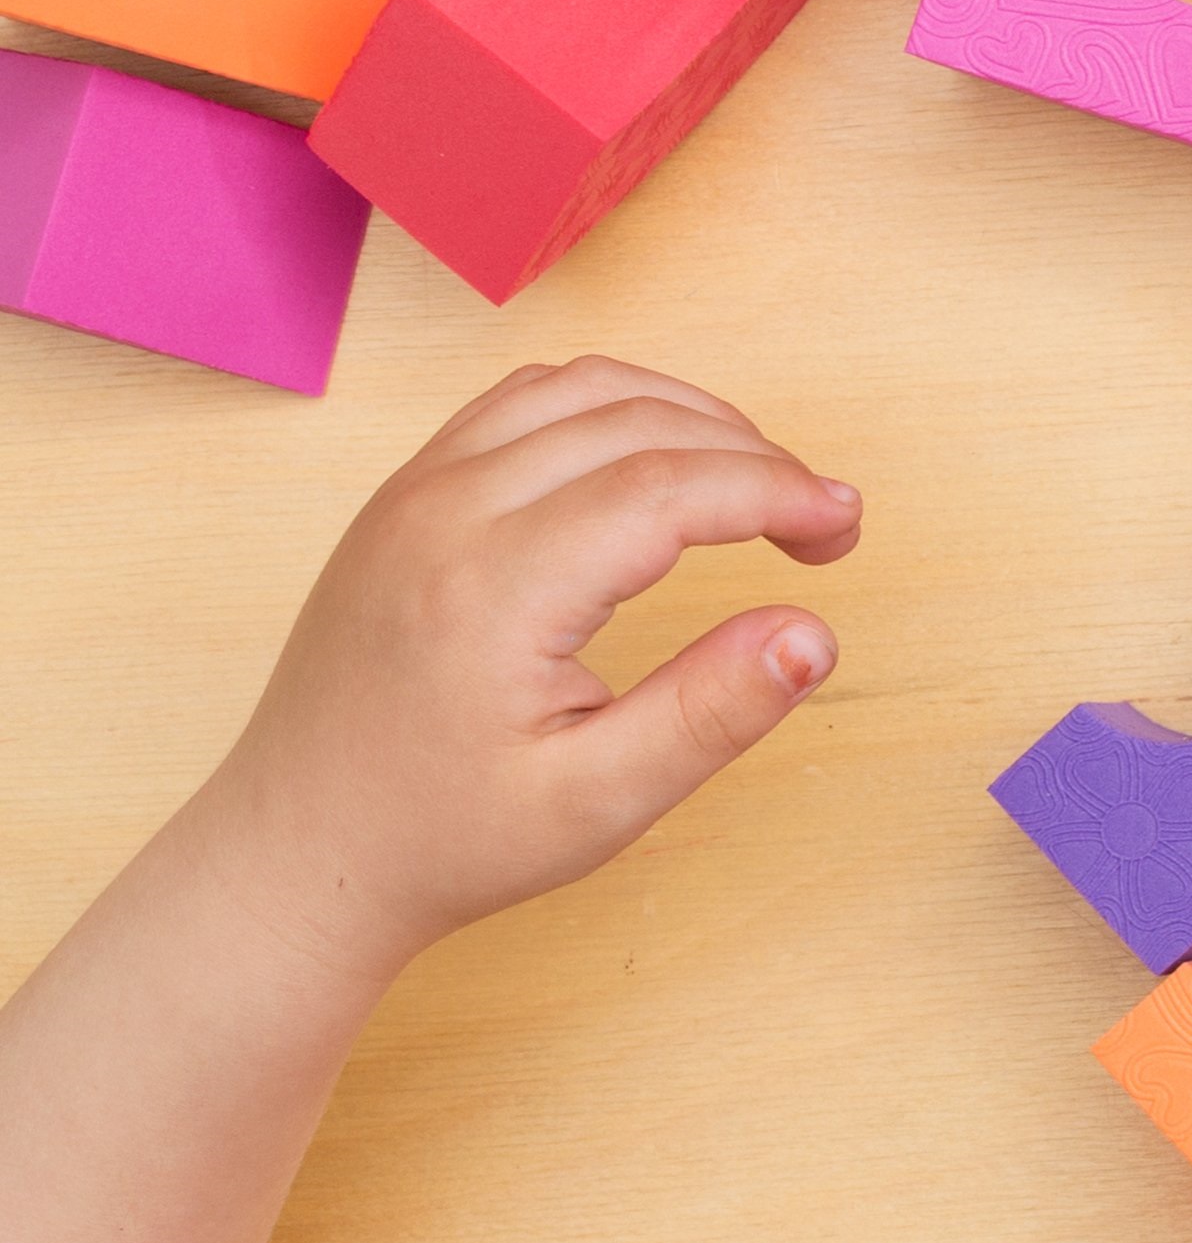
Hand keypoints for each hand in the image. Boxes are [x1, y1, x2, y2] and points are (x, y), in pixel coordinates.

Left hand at [191, 356, 860, 983]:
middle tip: (819, 525)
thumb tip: (813, 635)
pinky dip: (614, 408)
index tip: (843, 528)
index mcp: (491, 588)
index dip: (778, 490)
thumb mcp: (595, 805)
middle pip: (639, 421)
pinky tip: (659, 466)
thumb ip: (712, 713)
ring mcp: (414, 491)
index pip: (670, 485)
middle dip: (754, 456)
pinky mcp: (404, 493)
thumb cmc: (442, 839)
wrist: (298, 854)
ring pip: (584, 388)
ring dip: (689, 417)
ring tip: (753, 488)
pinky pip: (524, 400)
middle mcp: (443, 513)